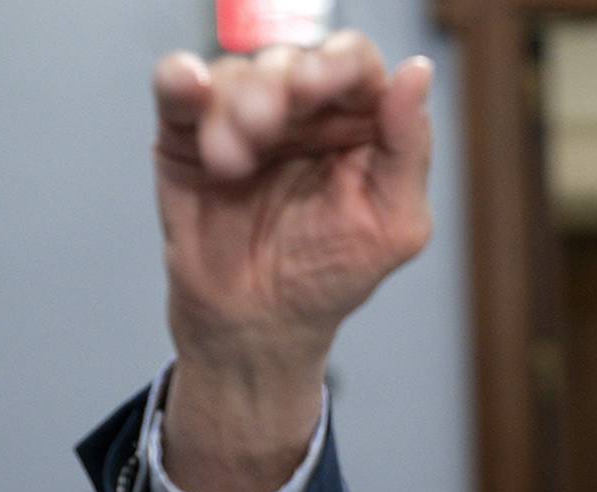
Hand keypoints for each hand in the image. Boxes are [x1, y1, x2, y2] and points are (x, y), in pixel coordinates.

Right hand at [152, 32, 433, 491]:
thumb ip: (409, 147)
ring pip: (237, 75)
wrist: (256, 325)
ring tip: (232, 165)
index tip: (314, 88)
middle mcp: (305, 113)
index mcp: (361, 125)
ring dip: (235, 110)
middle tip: (267, 126)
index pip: (354, 63)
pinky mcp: (189, 134)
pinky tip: (190, 87)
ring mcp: (246, 119)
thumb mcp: (393, 223)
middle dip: (278, 88)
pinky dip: (180, 78)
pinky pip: (178, 86)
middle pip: (292, 61)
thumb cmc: (332, 277)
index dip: (336, 64)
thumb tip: (418, 71)